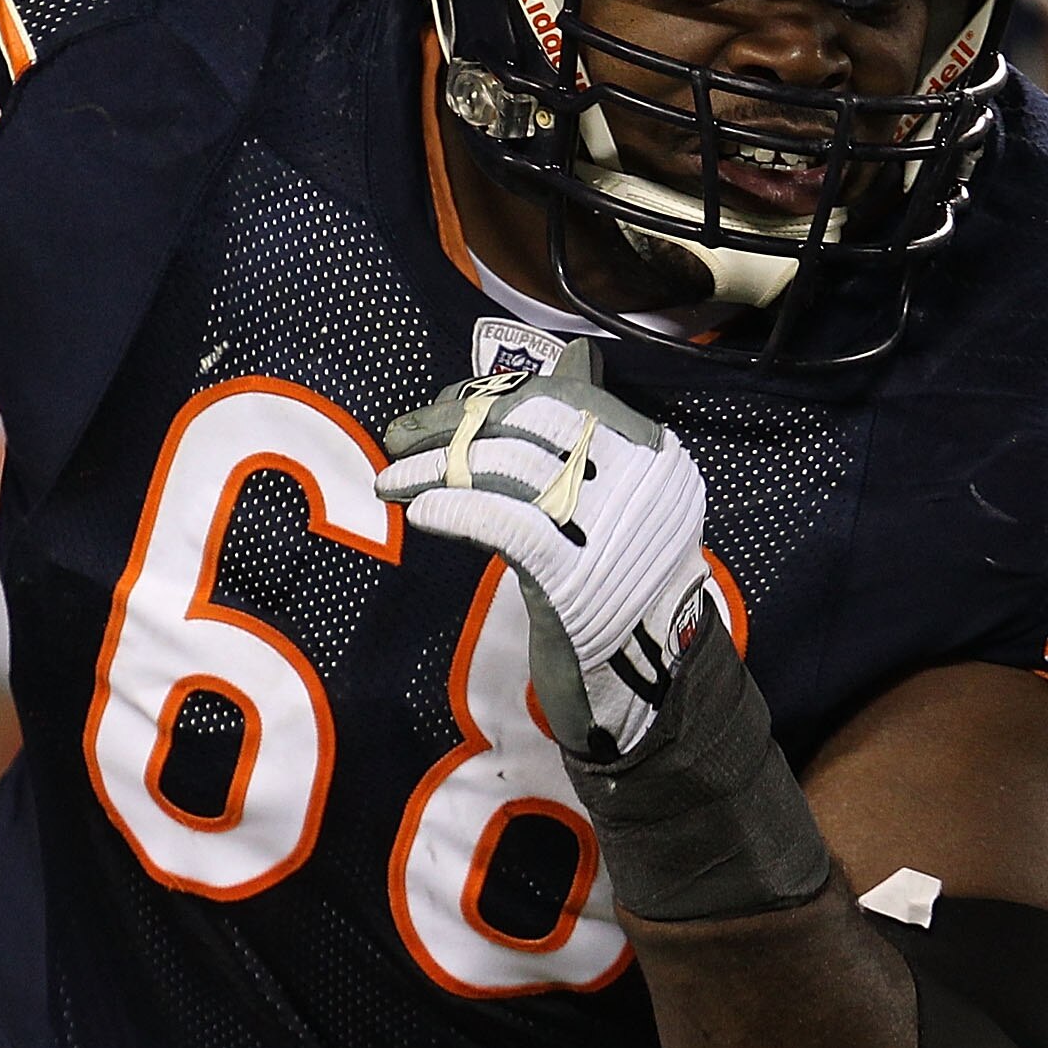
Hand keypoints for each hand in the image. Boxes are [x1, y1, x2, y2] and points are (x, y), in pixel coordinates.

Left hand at [377, 341, 719, 760]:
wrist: (649, 689)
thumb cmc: (618, 594)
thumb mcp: (613, 510)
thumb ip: (585, 448)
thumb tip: (562, 359)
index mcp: (657, 455)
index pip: (564, 398)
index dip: (492, 398)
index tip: (442, 408)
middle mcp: (643, 481)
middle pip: (530, 425)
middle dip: (454, 424)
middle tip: (400, 436)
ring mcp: (612, 526)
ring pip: (507, 469)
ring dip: (434, 469)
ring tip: (390, 477)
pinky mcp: (576, 575)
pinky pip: (504, 524)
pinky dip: (456, 511)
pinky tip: (421, 513)